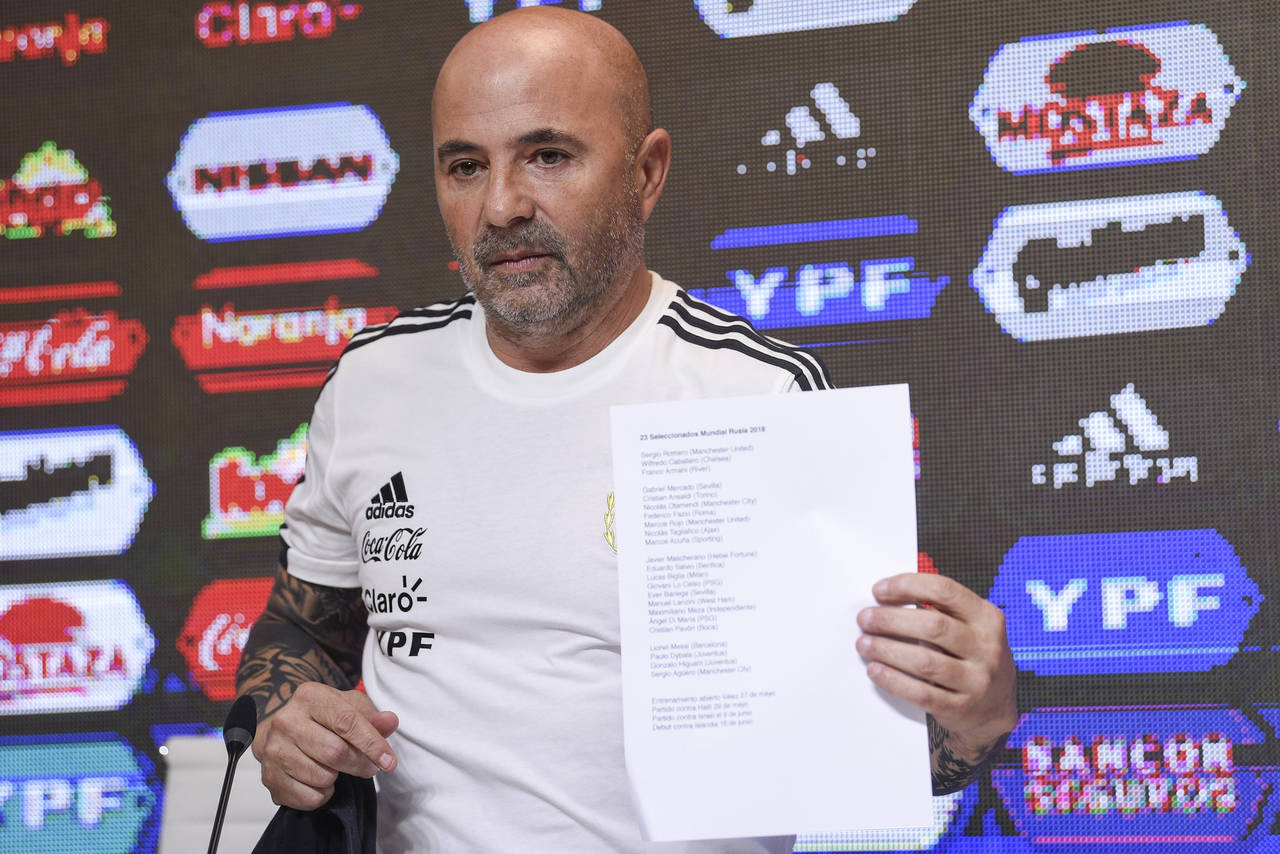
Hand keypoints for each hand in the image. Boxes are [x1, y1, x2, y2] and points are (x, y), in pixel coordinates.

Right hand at [252, 682, 398, 809]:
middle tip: (368, 767)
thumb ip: (372, 717)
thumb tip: (389, 721)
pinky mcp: (269, 777)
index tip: (389, 762)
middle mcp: (286, 720)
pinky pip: (309, 797)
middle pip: (335, 752)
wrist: (283, 730)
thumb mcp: (349, 708)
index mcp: (310, 696)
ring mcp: (274, 750)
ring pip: (322, 777)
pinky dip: (323, 795)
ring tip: (335, 768)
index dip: (372, 744)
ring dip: (338, 778)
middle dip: (359, 764)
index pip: (347, 722)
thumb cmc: (322, 718)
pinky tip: (319, 780)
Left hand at [856, 572, 1016, 764]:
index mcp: (987, 618)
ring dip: (887, 650)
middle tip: (865, 618)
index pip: (944, 591)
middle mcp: (987, 648)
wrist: (996, 708)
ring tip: (863, 643)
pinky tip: (875, 670)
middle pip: (932, 626)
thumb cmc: (973, 657)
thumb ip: (940, 610)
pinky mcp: (961, 708)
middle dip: (891, 620)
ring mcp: (977, 680)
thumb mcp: (971, 627)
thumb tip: (887, 599)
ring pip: (925, 662)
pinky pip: (921, 694)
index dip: (907, 586)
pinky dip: (893, 680)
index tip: (879, 591)